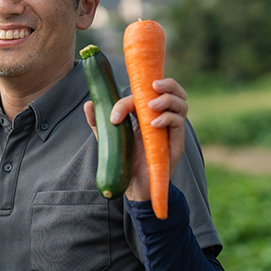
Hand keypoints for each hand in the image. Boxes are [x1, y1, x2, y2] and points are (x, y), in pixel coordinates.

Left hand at [84, 78, 187, 201]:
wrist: (133, 187)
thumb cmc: (124, 161)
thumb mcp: (109, 138)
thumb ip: (99, 121)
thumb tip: (89, 104)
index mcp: (148, 113)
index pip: (148, 94)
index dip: (132, 97)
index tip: (116, 113)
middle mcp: (163, 118)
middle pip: (175, 91)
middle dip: (167, 83)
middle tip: (152, 85)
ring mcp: (171, 131)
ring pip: (181, 104)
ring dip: (167, 99)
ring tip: (150, 105)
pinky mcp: (176, 144)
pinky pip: (179, 123)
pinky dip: (168, 118)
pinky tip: (154, 123)